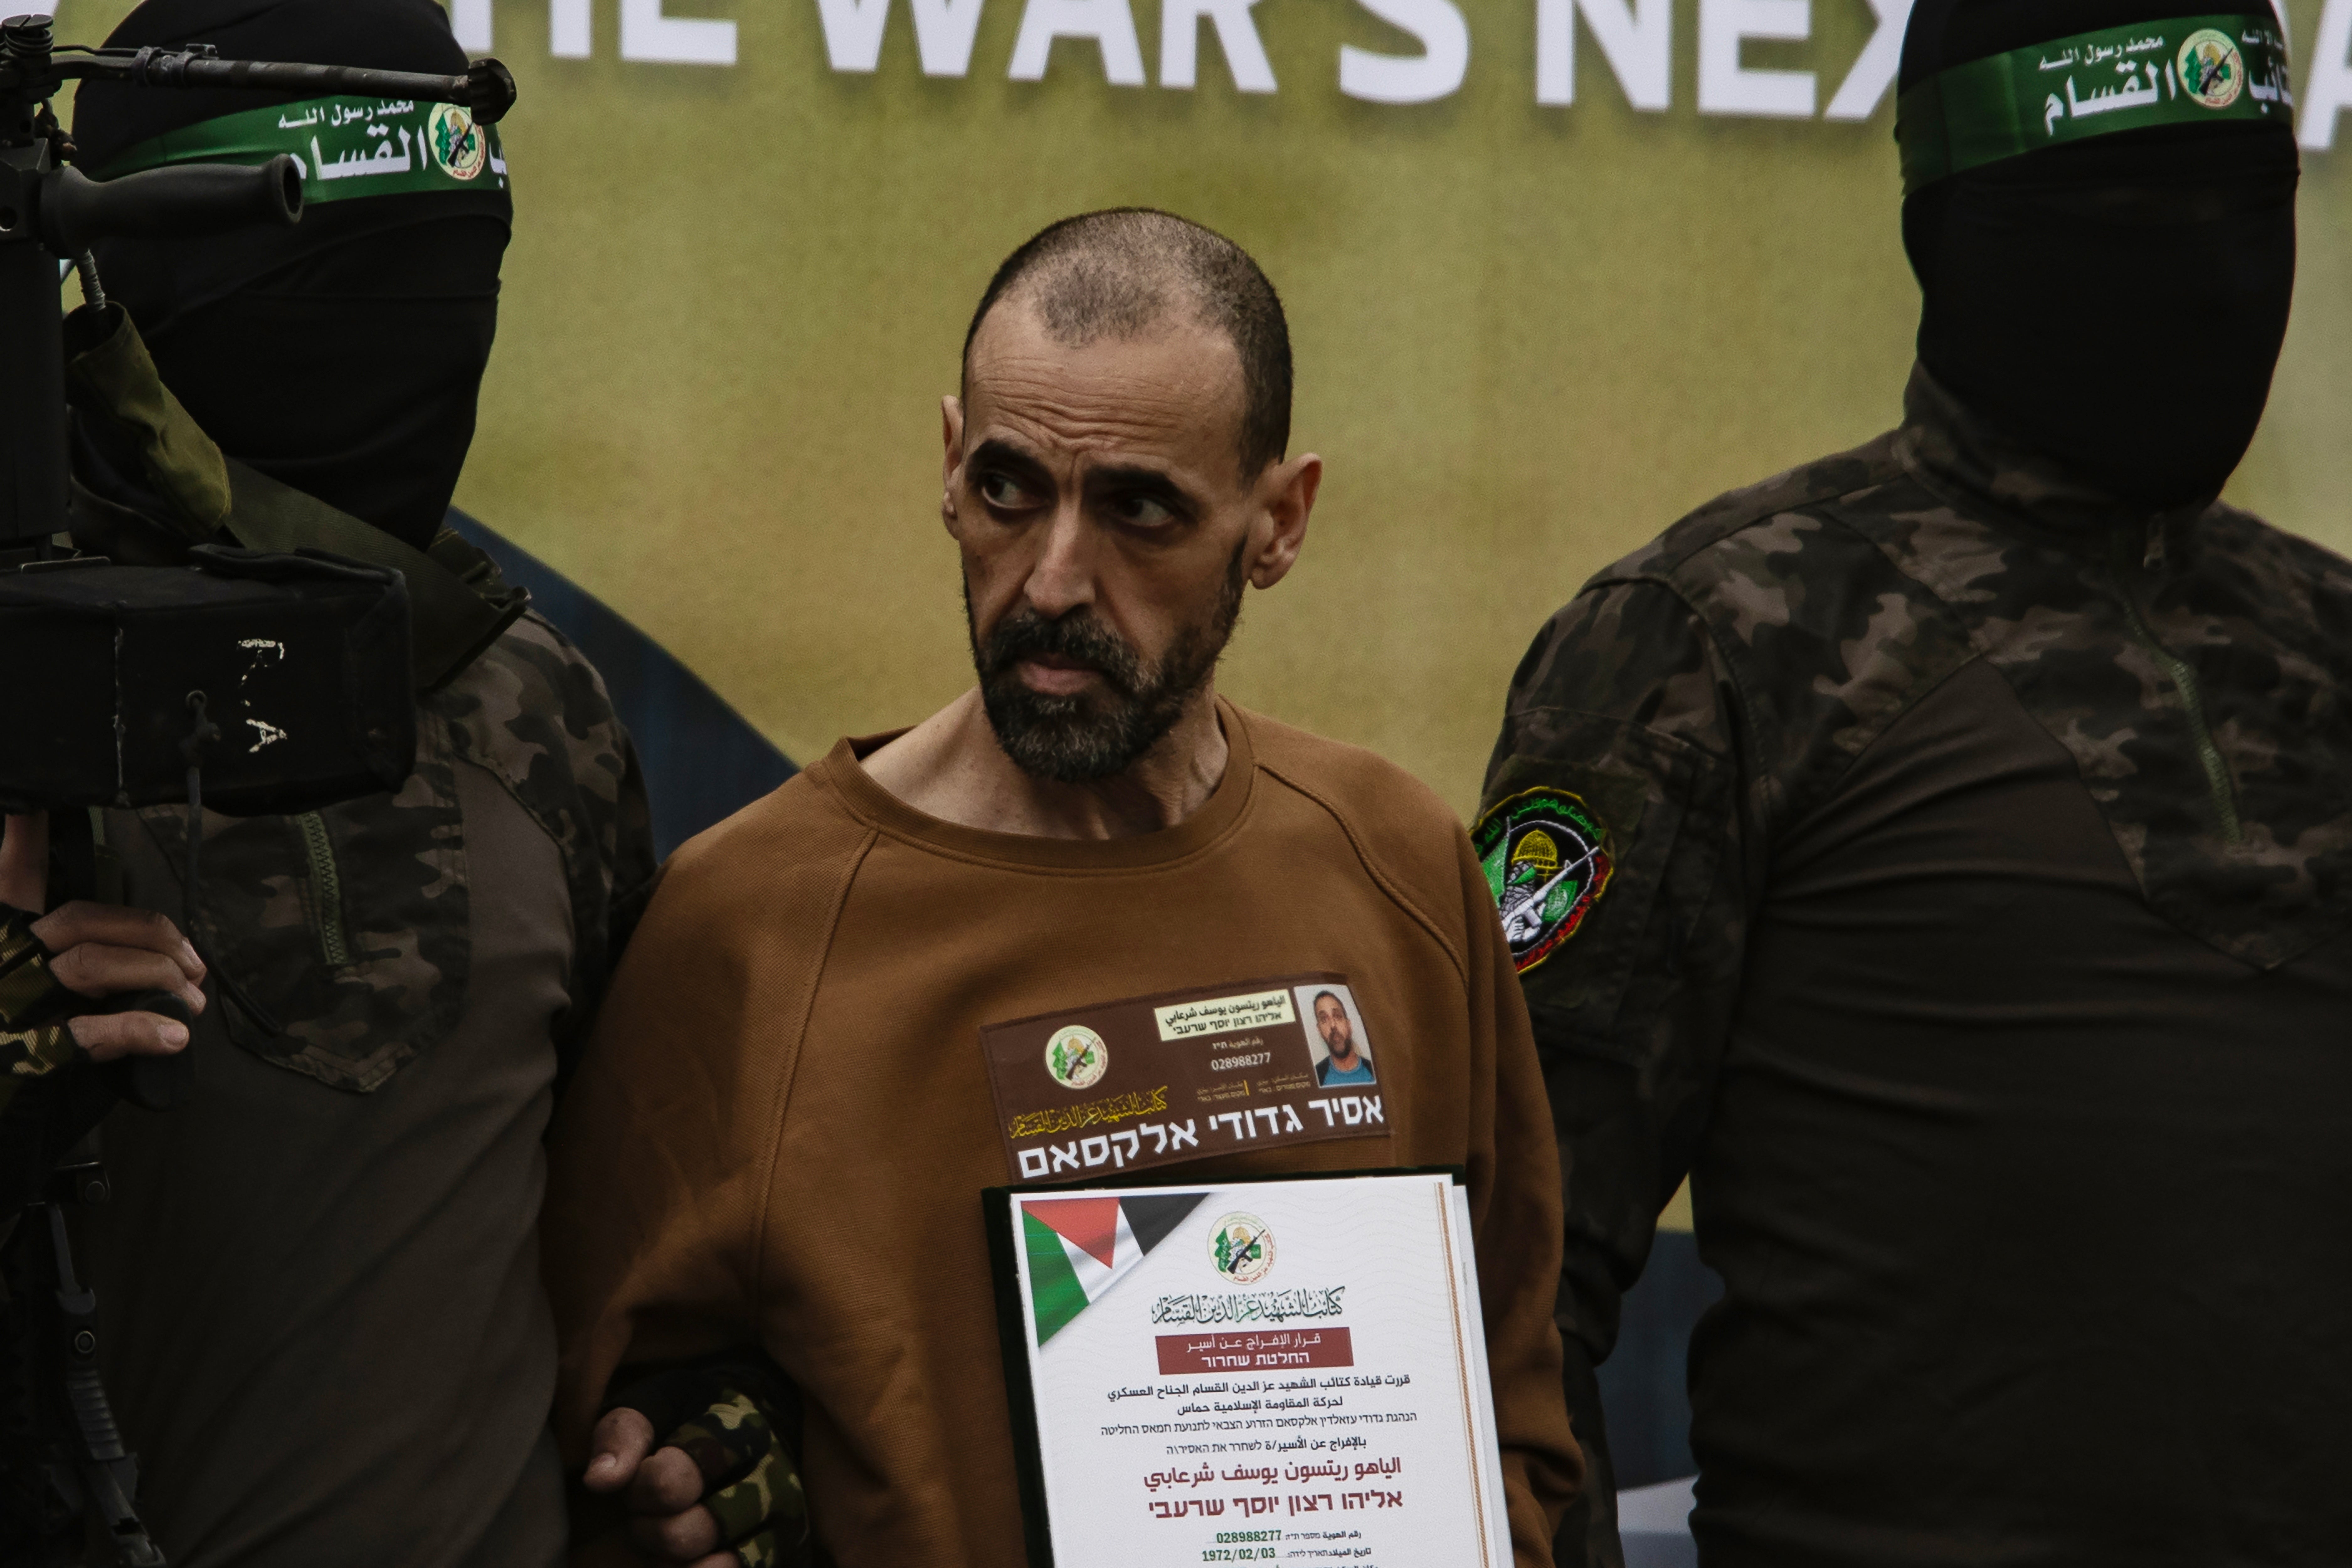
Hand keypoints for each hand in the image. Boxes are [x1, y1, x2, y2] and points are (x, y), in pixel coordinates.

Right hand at [1, 813, 204, 1061]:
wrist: (2, 1103)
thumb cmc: (23, 1026)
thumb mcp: (41, 973)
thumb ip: (88, 949)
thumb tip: (163, 956)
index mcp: (5, 932)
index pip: (14, 872)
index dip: (23, 834)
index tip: (34, 801)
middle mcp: (7, 958)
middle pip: (83, 920)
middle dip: (152, 938)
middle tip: (194, 965)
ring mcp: (13, 1002)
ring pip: (91, 965)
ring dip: (157, 979)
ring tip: (194, 1002)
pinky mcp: (25, 1050)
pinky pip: (87, 1033)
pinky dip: (138, 1031)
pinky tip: (174, 1036)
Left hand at [584, 1397, 800, 1566]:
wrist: (746, 1429)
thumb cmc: (687, 1419)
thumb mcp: (651, 1408)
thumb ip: (624, 1436)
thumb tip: (599, 1480)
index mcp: (739, 1432)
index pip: (669, 1483)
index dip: (640, 1490)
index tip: (642, 1475)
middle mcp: (771, 1477)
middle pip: (685, 1533)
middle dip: (651, 1530)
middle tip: (649, 1512)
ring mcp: (780, 1519)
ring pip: (712, 1565)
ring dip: (672, 1560)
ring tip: (667, 1538)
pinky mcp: (782, 1548)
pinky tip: (685, 1560)